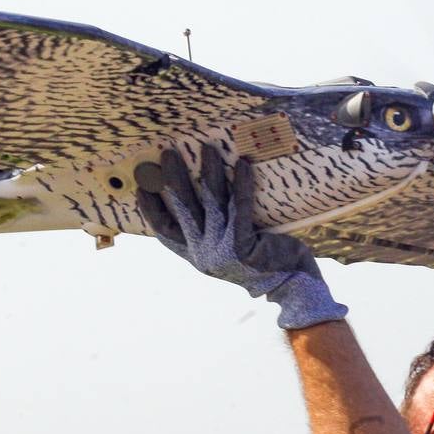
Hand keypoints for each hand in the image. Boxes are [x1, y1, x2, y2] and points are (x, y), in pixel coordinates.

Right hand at [135, 145, 347, 329]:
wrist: (290, 285)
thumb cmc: (263, 262)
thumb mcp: (229, 249)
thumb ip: (214, 231)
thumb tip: (203, 191)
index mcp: (196, 255)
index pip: (165, 231)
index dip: (151, 207)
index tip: (142, 183)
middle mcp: (203, 254)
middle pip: (183, 209)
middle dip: (174, 178)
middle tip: (169, 153)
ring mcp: (221, 250)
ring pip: (210, 203)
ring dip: (208, 172)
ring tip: (207, 148)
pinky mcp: (242, 246)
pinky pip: (240, 206)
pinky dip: (241, 183)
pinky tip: (243, 164)